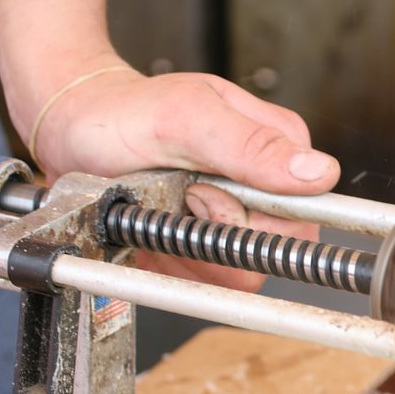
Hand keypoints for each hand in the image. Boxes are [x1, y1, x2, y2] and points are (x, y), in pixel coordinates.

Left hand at [34, 62, 340, 290]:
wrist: (76, 131)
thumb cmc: (125, 112)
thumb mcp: (186, 115)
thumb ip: (252, 145)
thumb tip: (319, 174)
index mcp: (281, 147)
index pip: (305, 213)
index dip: (253, 215)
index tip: (204, 189)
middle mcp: (269, 187)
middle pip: (273, 248)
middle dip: (216, 229)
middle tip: (181, 192)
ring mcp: (241, 219)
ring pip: (241, 271)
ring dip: (192, 246)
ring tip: (168, 205)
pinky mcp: (212, 248)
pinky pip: (211, 281)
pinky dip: (176, 260)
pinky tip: (162, 226)